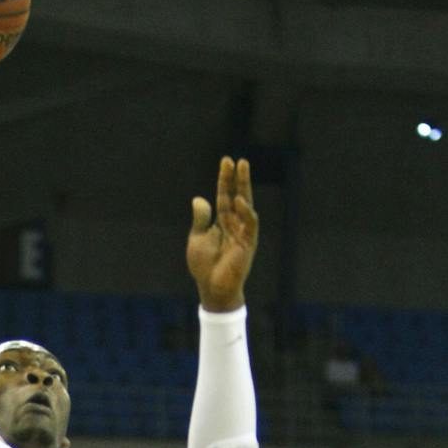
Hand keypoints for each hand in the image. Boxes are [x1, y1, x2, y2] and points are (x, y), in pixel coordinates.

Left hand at [187, 156, 258, 311]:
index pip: (224, 196)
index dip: (225, 180)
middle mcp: (234, 224)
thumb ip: (200, 219)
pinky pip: (250, 223)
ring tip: (242, 168)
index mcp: (222, 222)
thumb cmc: (204, 266)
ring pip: (246, 204)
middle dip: (237, 178)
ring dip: (244, 186)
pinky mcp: (248, 242)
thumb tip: (199, 199)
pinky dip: (246, 211)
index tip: (226, 161)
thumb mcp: (197, 239)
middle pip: (237, 196)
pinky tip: (239, 200)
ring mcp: (242, 232)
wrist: (212, 286)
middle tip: (237, 160)